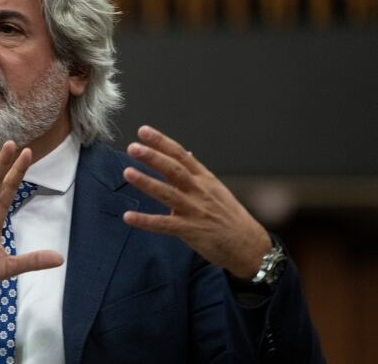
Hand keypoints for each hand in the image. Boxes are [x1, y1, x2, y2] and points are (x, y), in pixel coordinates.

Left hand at [122, 125, 270, 278]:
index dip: (162, 142)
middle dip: (153, 157)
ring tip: (127, 172)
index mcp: (204, 179)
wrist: (249, 245)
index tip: (144, 131)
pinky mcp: (190, 230)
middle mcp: (199, 191)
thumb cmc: (230, 217)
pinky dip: (145, 221)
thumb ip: (197, 173)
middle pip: (174, 169)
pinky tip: (128, 216)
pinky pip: (164, 224)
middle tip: (133, 147)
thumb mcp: (216, 189)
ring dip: (147, 182)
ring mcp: (194, 210)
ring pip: (167, 193)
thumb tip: (186, 154)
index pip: (181, 155)